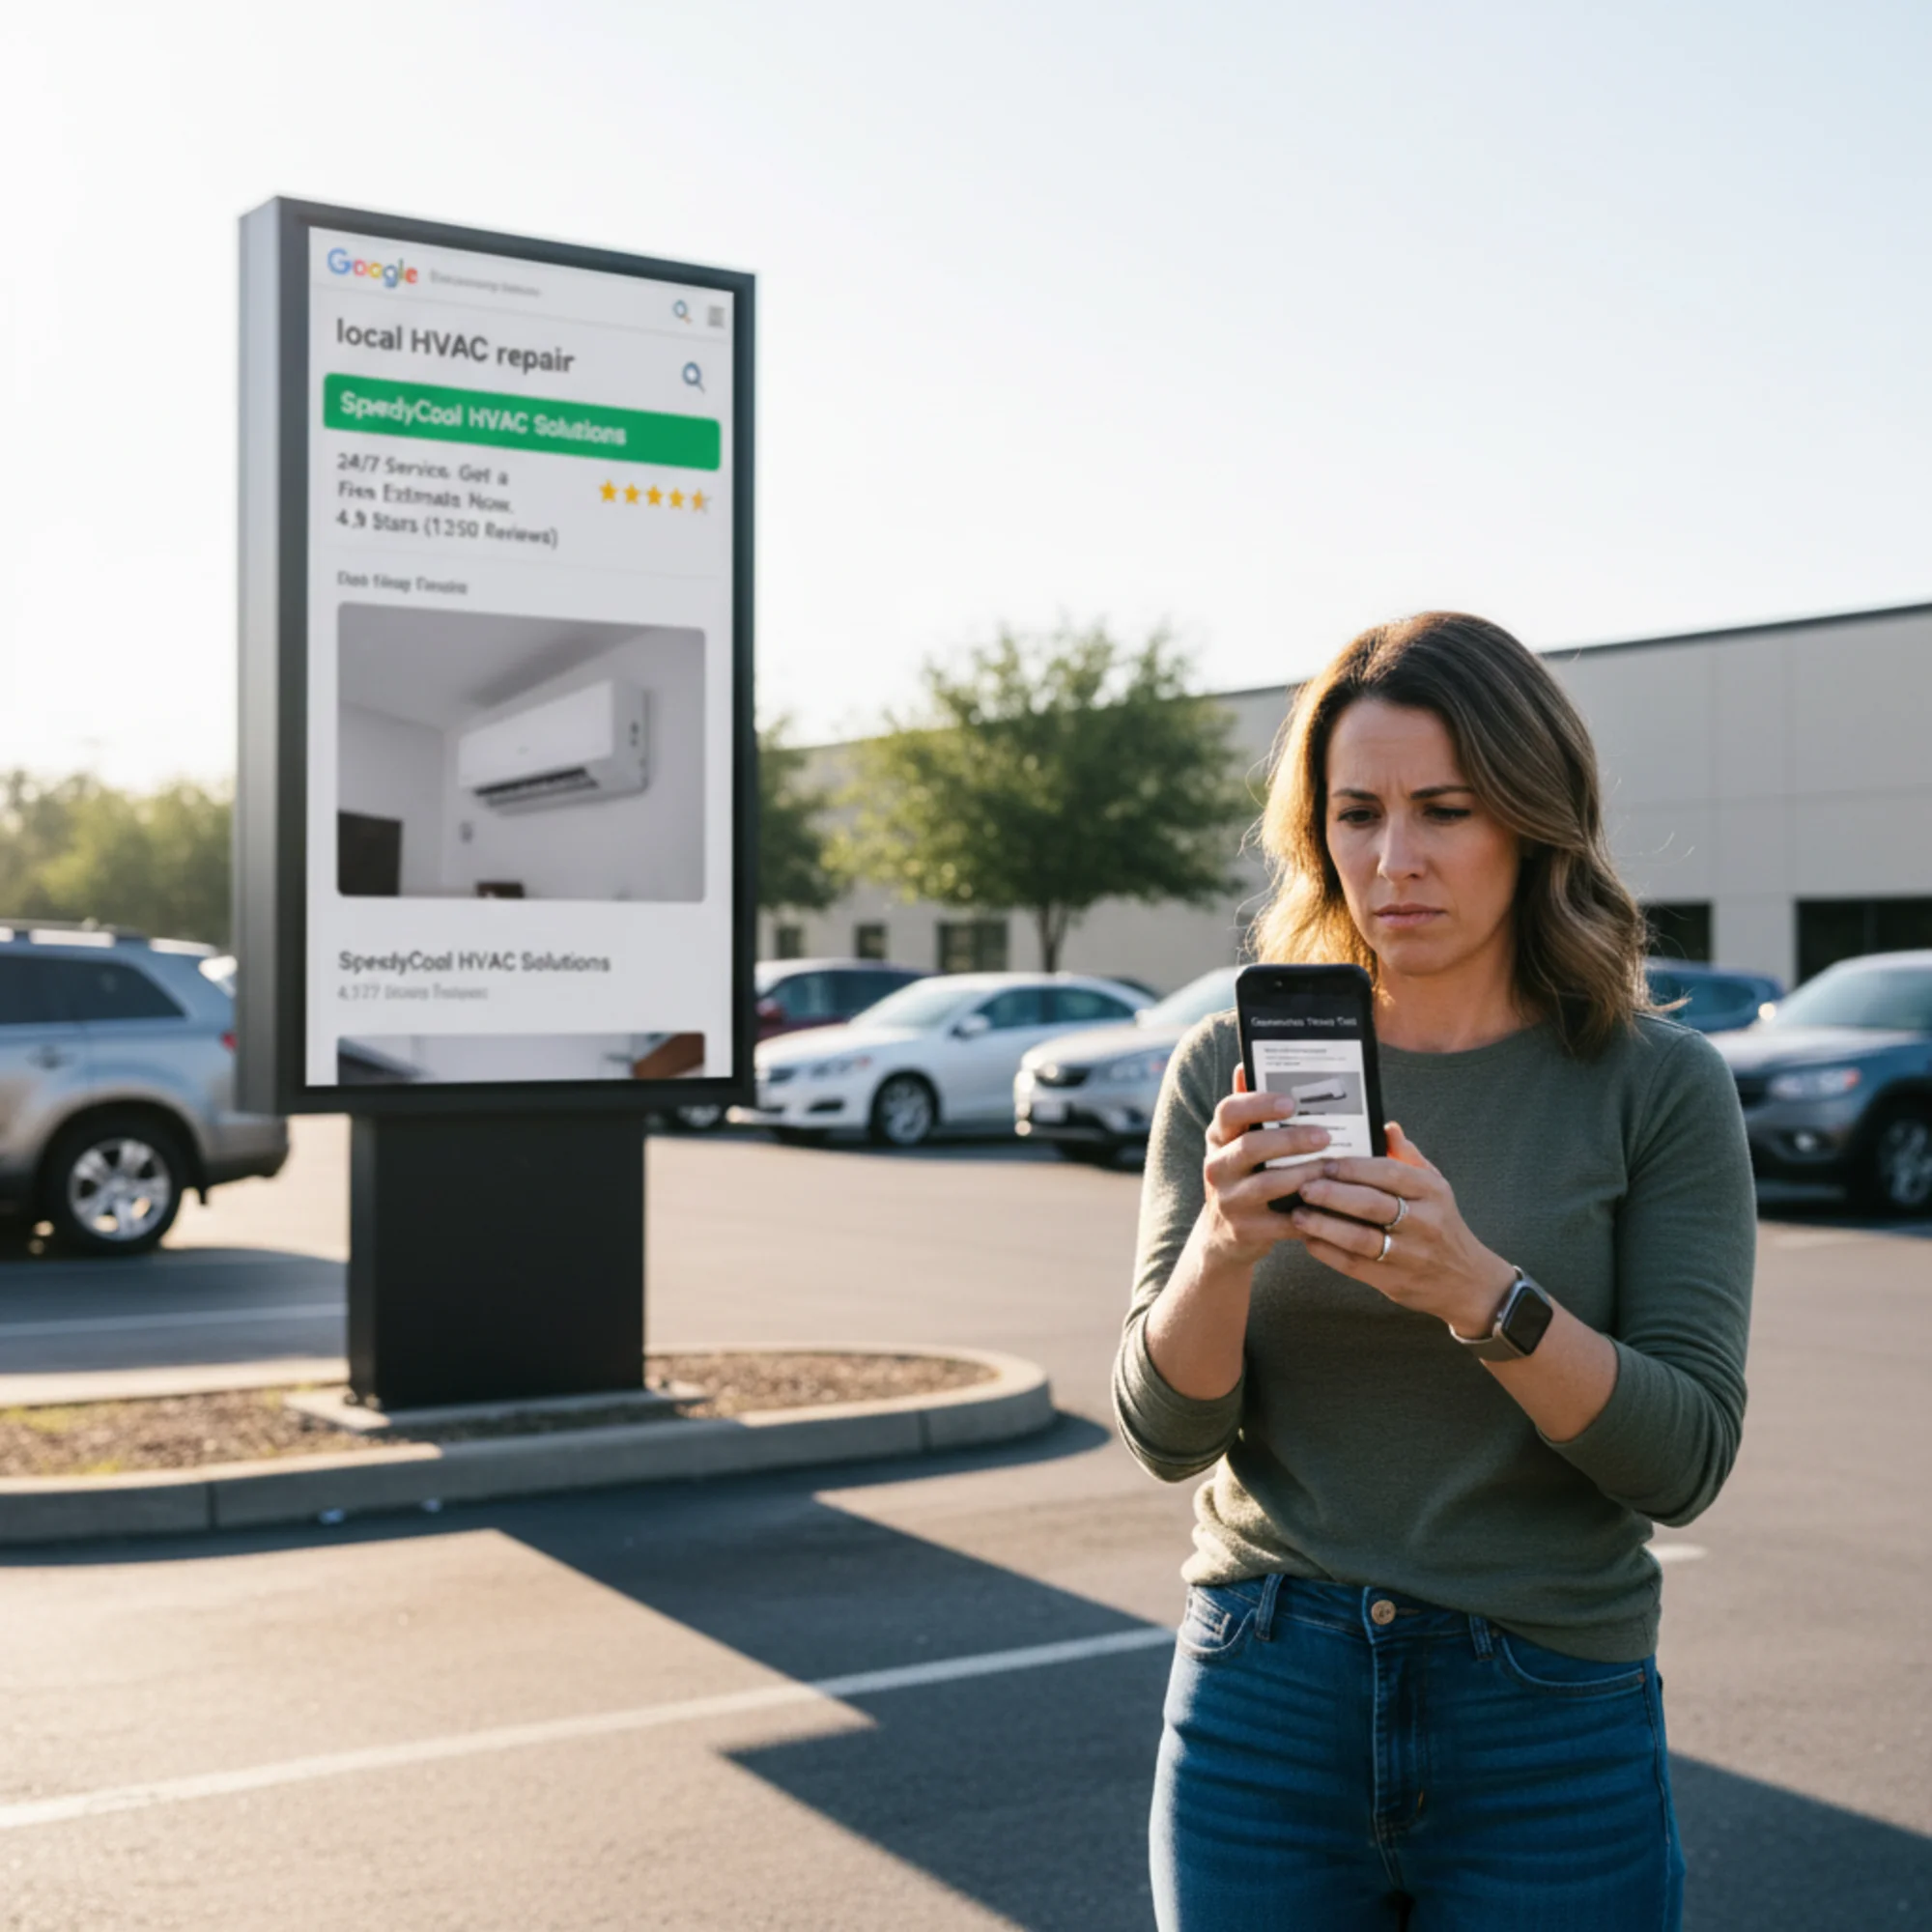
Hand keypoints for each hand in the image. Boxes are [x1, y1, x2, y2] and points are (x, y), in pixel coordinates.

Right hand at [1199, 1068, 1335, 1268]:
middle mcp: (1216, 1166)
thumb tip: (1245, 1064)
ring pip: (1269, 1184)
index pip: (1229, 1111)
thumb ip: (1247, 1108)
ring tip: (1333, 1167)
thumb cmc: (1242, 1175)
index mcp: (1218, 1138)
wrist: (1223, 1235)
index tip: (1292, 1102)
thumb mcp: (1236, 1142)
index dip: (1259, 1103)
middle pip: (1251, 1146)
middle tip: (1325, 1135)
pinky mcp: (1246, 1230)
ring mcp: (1229, 1200)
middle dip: (1291, 1139)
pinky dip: (1311, 1212)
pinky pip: (1283, 1220)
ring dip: (1305, 1173)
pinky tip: (1333, 1203)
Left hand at [1288, 1123, 1514, 1332]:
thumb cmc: (1441, 1224)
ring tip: (1298, 1215)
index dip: (1353, 1168)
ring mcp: (1409, 1255)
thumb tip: (1387, 1127)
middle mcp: (1424, 1222)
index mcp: (1432, 1192)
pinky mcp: (1395, 1281)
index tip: (1325, 1163)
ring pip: (1360, 1238)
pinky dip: (1328, 1253)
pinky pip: (1355, 1266)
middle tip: (1303, 1186)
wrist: (1467, 1281)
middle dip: (1332, 1194)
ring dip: (1324, 1226)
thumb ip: (1407, 1157)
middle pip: (1371, 1205)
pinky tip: (1309, 1240)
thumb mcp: (1435, 1186)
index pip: (1389, 1173)